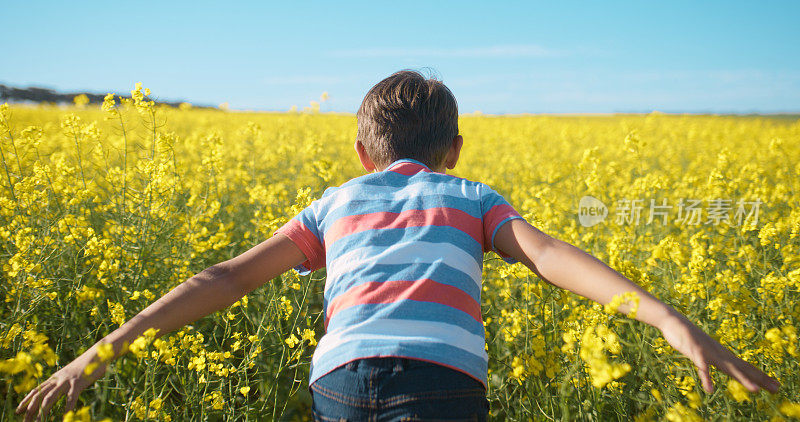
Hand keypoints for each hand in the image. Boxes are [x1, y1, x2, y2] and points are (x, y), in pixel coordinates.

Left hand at [15, 354, 105, 421]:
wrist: (97, 353)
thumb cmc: (86, 364)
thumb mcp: (71, 373)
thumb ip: (63, 381)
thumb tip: (58, 390)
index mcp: (55, 377)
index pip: (36, 390)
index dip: (26, 401)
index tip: (19, 411)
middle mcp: (58, 379)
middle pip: (39, 396)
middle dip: (30, 409)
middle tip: (25, 421)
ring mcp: (67, 380)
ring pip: (50, 398)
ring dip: (43, 412)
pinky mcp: (78, 383)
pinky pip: (70, 398)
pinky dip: (67, 408)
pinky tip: (64, 417)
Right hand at [658, 312, 779, 393]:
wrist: (673, 321)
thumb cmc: (688, 337)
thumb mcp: (703, 350)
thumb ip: (712, 358)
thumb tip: (721, 364)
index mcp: (721, 354)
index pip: (744, 366)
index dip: (760, 376)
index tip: (776, 386)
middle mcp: (719, 354)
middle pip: (741, 368)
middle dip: (758, 379)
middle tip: (777, 389)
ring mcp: (707, 352)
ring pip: (727, 367)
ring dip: (741, 378)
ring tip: (755, 390)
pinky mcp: (694, 351)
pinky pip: (701, 367)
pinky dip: (706, 378)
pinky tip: (710, 389)